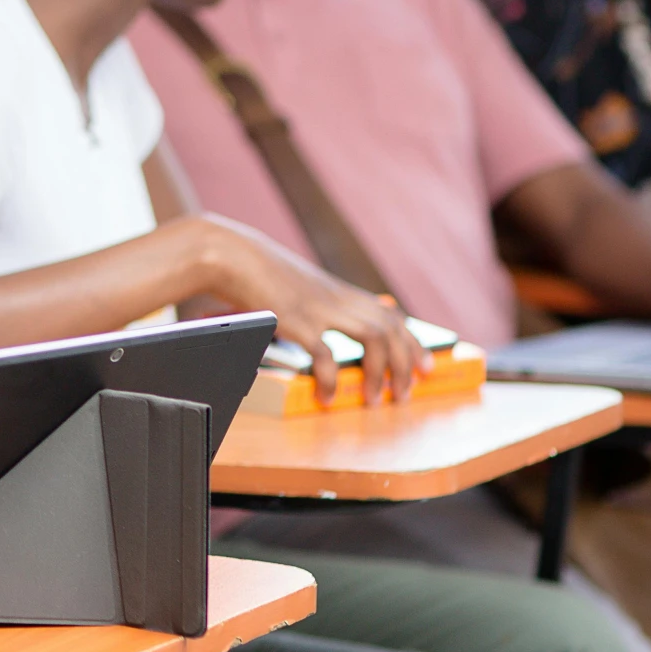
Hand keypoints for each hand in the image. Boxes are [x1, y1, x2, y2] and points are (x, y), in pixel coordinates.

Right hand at [190, 214, 428, 404]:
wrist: (226, 252)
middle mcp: (336, 298)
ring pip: (374, 338)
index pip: (389, 313)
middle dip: (406, 363)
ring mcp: (319, 307)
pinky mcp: (296, 320)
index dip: (412, 341)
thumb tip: (315, 334)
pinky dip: (332, 379)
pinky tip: (327, 396)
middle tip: (405, 393)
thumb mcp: (291, 285)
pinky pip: (326, 355)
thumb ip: (310, 305)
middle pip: (390, 328)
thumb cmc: (250, 269)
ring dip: (380, 373)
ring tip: (375, 399)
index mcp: (336, 291)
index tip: (425, 365)